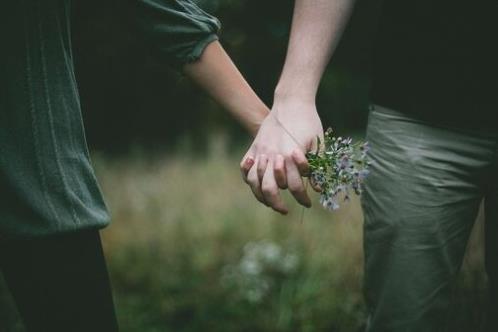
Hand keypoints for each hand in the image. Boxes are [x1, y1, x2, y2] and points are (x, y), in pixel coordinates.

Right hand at [240, 98, 323, 213]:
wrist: (292, 102)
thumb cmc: (308, 122)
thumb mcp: (317, 144)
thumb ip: (316, 167)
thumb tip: (317, 189)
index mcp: (290, 156)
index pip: (295, 187)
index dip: (303, 198)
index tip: (308, 203)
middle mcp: (273, 156)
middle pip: (270, 189)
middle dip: (277, 204)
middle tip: (285, 210)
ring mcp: (260, 152)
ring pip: (254, 182)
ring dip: (261, 196)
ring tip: (270, 202)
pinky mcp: (254, 147)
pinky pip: (245, 169)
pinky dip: (249, 179)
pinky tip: (256, 186)